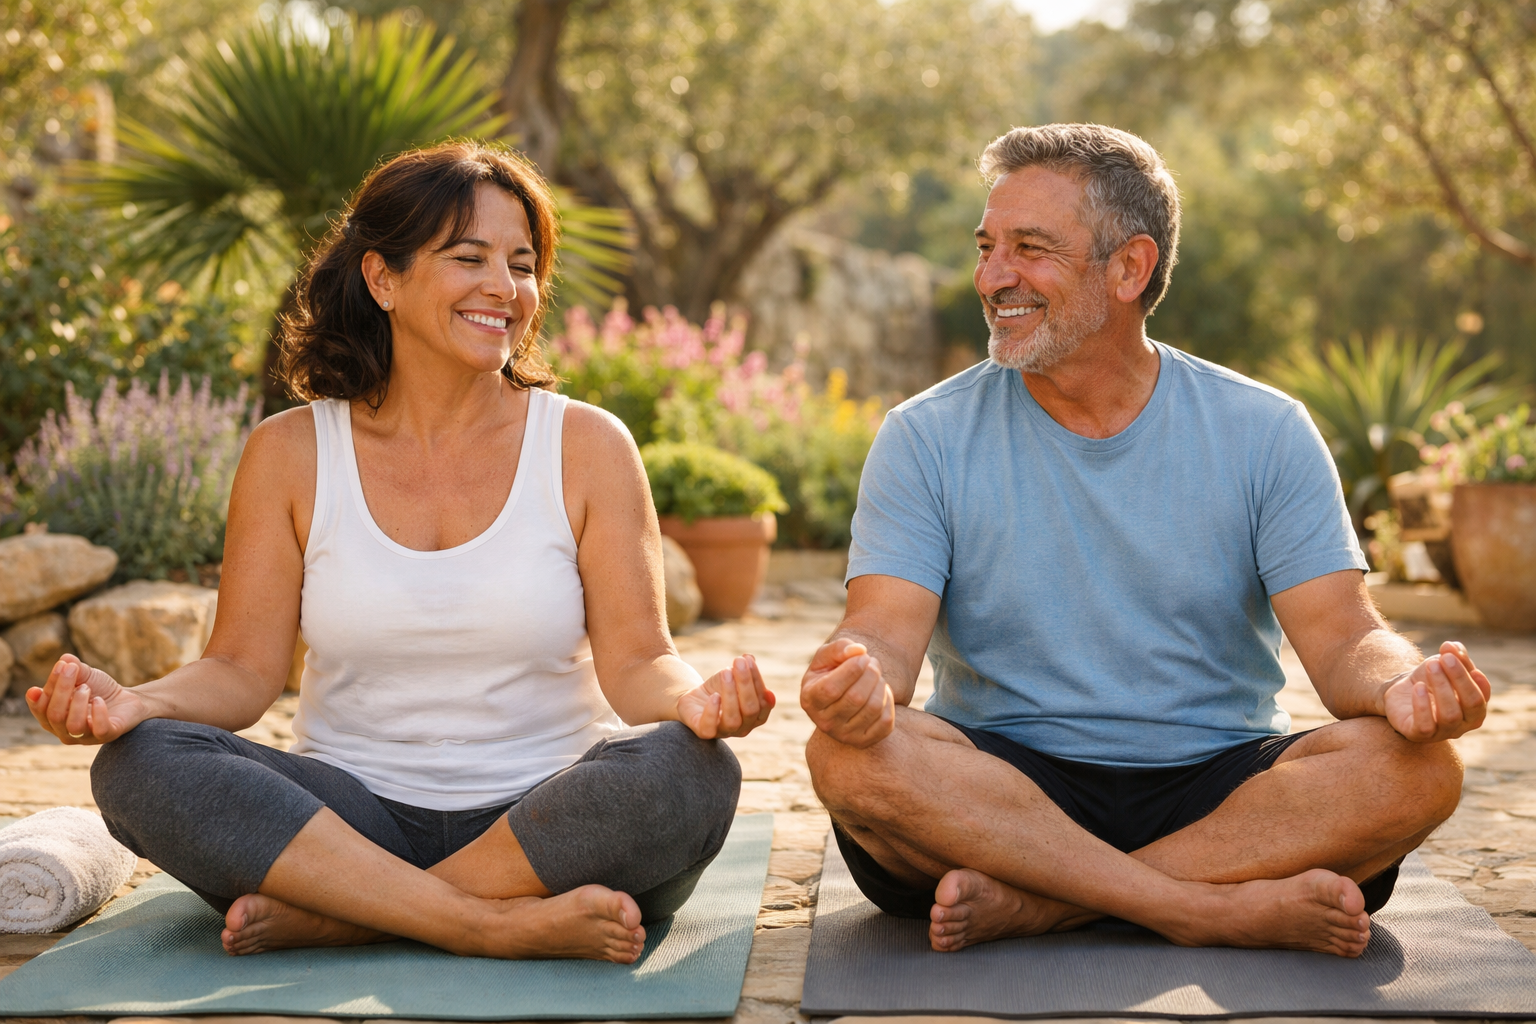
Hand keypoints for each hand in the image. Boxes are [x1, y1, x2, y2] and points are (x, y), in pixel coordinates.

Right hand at [27, 653, 147, 744]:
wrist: (126, 699)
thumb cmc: (99, 689)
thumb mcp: (85, 675)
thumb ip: (73, 668)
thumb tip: (65, 658)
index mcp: (53, 718)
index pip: (40, 709)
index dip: (43, 690)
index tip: (57, 668)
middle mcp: (65, 732)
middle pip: (54, 715)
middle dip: (62, 688)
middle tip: (73, 669)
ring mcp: (86, 736)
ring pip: (73, 725)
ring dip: (78, 702)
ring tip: (87, 688)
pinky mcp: (107, 735)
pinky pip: (99, 730)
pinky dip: (99, 713)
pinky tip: (100, 700)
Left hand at [678, 655, 774, 738]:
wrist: (695, 699)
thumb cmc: (719, 689)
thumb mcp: (732, 677)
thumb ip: (744, 670)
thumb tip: (749, 658)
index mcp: (756, 716)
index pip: (764, 702)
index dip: (758, 681)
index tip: (748, 660)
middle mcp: (744, 728)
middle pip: (751, 710)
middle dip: (745, 683)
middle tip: (738, 661)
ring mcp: (725, 732)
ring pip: (733, 719)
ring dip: (730, 694)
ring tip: (725, 672)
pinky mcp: (705, 732)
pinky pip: (710, 727)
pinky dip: (713, 711)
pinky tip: (714, 695)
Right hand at [800, 639, 894, 748]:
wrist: (842, 695)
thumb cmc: (832, 671)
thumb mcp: (827, 656)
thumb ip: (839, 648)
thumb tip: (858, 651)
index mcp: (809, 700)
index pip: (831, 688)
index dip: (852, 669)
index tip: (863, 656)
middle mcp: (824, 723)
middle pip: (856, 698)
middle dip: (871, 673)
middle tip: (873, 662)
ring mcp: (844, 736)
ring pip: (874, 708)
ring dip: (881, 685)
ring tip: (876, 675)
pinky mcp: (864, 742)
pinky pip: (886, 722)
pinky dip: (889, 702)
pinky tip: (881, 692)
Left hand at [1380, 641, 1490, 742]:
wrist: (1400, 692)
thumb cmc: (1429, 680)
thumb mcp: (1442, 664)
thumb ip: (1453, 655)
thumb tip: (1452, 646)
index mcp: (1474, 708)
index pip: (1482, 695)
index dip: (1475, 678)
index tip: (1460, 658)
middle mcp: (1463, 724)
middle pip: (1472, 704)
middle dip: (1459, 678)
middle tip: (1443, 658)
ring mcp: (1443, 732)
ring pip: (1450, 715)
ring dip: (1441, 687)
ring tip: (1431, 666)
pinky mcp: (1419, 735)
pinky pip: (1425, 726)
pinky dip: (1422, 706)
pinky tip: (1418, 687)